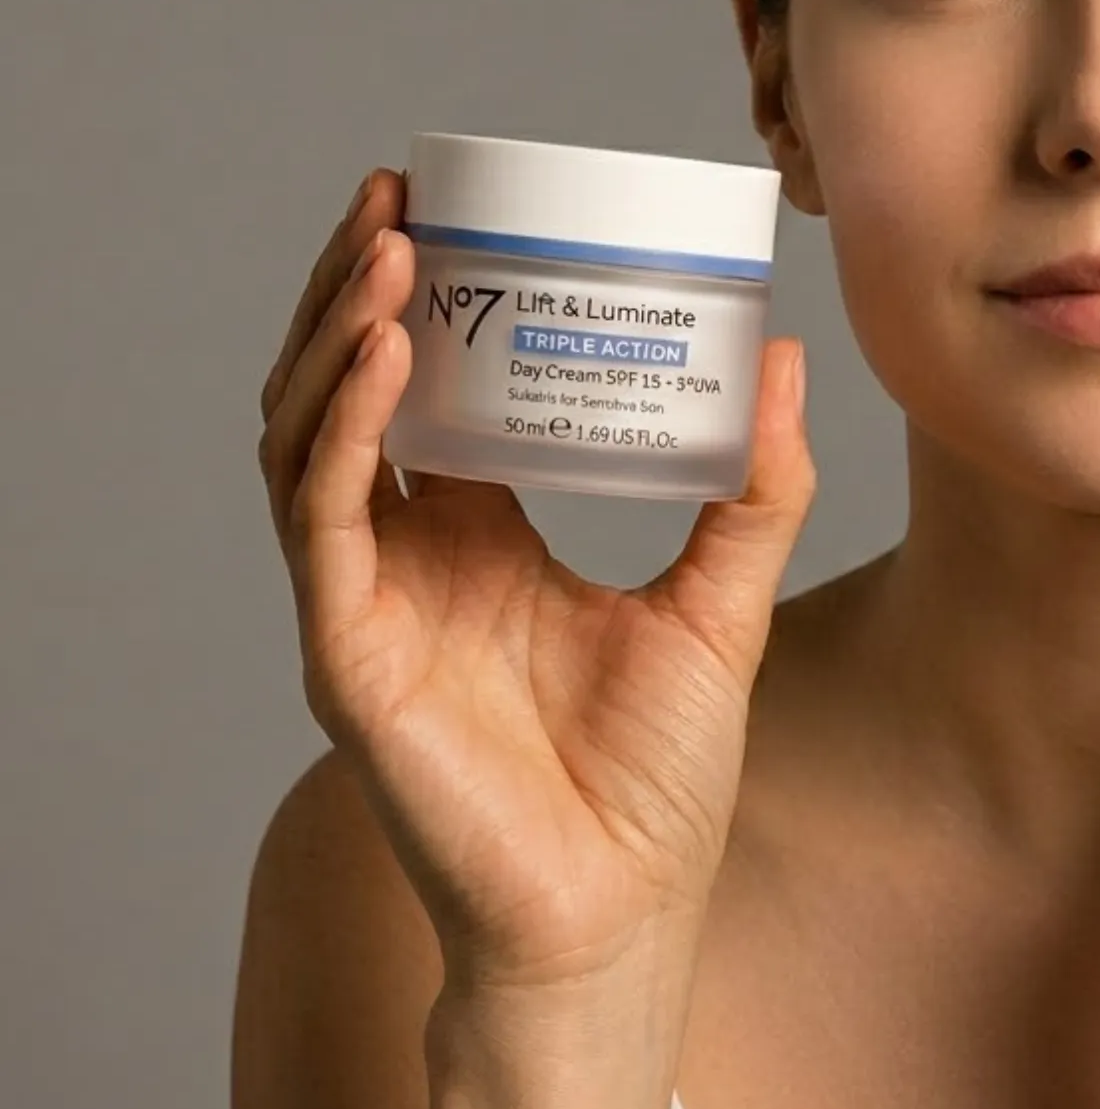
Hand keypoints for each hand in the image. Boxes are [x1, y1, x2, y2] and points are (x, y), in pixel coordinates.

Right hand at [257, 167, 815, 1000]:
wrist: (623, 914)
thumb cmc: (657, 780)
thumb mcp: (722, 601)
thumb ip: (756, 486)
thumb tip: (782, 357)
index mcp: (480, 539)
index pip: (426, 392)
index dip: (423, 301)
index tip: (449, 207)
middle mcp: (409, 560)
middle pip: (348, 393)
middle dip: (357, 289)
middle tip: (395, 194)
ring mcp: (365, 604)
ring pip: (307, 438)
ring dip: (334, 336)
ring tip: (382, 247)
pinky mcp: (345, 653)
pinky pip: (321, 519)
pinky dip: (341, 428)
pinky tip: (380, 355)